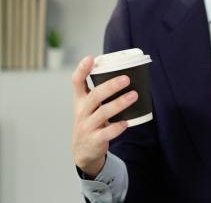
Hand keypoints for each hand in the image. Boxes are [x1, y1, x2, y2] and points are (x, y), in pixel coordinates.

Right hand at [71, 56, 136, 177]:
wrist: (83, 150)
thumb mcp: (89, 106)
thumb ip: (100, 91)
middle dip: (110, 86)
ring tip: (133, 95)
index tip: (89, 59)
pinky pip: (106, 133)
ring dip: (119, 104)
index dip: (81, 70)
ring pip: (102, 113)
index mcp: (80, 100)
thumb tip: (124, 72)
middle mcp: (82, 112)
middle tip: (126, 79)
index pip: (76, 82)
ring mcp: (87, 127)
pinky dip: (116, 127)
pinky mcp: (95, 140)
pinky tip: (126, 122)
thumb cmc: (90, 121)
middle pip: (94, 96)